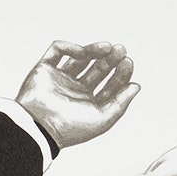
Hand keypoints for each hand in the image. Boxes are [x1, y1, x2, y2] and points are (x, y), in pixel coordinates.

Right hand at [16, 40, 139, 149]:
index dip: (120, 74)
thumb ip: (120, 103)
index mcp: (90, 105)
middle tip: (120, 50)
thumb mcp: (103, 119)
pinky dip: (70, 47)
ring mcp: (61, 79)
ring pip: (80, 58)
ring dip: (95, 50)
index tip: (128, 63)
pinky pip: (58, 50)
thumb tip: (136, 86)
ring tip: (108, 47)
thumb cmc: (70, 128)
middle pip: (98, 70)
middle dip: (110, 60)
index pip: (109, 86)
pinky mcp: (45, 68)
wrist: (40, 125)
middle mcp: (76, 91)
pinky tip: (82, 52)